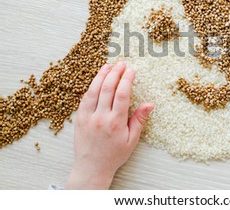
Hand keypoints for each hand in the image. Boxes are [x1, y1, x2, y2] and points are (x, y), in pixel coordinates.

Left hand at [66, 62, 153, 188]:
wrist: (92, 167)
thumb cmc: (114, 155)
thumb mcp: (132, 140)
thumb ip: (139, 119)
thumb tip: (150, 104)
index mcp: (115, 122)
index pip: (122, 94)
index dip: (126, 80)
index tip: (131, 71)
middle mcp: (100, 117)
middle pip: (107, 88)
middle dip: (115, 73)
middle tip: (121, 64)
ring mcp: (87, 117)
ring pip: (93, 90)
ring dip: (101, 76)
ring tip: (108, 66)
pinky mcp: (79, 118)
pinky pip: (84, 98)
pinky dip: (91, 87)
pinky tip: (96, 80)